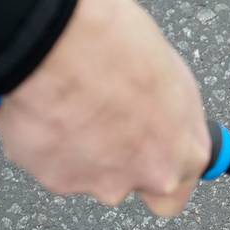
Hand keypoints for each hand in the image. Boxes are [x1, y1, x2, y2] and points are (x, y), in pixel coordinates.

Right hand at [0, 0, 208, 215]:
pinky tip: (45, 106)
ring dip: (78, 149)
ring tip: (67, 101)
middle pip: (129, 185)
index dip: (158, 167)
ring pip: (88, 173)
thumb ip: (168, 115)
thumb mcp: (168, 75)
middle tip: (96, 122)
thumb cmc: (119, 44)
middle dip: (114, 163)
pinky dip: (44, 142)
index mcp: (185, 152)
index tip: (147, 156)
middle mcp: (149, 176)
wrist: (61, 41)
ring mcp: (101, 182)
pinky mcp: (55, 179)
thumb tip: (161, 117)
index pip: (179, 187)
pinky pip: (50, 163)